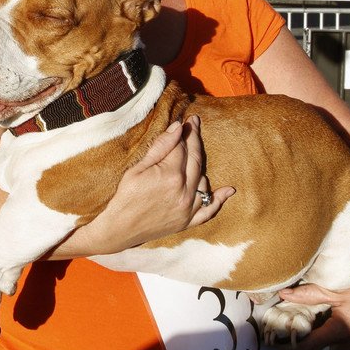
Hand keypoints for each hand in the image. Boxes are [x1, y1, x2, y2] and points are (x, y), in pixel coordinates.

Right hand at [87, 116, 234, 252]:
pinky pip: (210, 209)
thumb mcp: (138, 168)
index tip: (186, 121)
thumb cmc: (126, 196)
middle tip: (195, 124)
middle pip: (196, 158)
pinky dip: (219, 199)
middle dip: (195, 139)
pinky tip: (228, 190)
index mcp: (170, 175)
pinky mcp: (189, 221)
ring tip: (194, 151)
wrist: (120, 228)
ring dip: (200, 164)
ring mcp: (188, 208)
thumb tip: (177, 128)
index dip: (183, 132)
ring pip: (203, 179)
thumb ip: (160, 147)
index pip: (182, 147)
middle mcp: (184, 191)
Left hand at [279, 252, 349, 349]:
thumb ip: (310, 294)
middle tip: (279, 338)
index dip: (292, 346)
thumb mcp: (337, 291)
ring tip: (291, 335)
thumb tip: (284, 294)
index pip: (312, 345)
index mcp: (342, 329)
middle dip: (298, 346)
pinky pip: (331, 349)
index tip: (277, 343)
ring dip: (309, 346)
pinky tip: (309, 333)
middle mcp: (347, 343)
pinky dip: (319, 344)